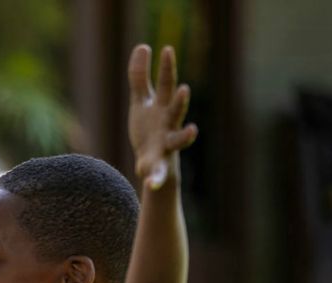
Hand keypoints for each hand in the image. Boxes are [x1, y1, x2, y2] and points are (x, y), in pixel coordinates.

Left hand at [127, 45, 197, 189]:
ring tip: (192, 132)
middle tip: (183, 89)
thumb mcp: (140, 103)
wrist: (152, 163)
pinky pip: (157, 175)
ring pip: (178, 141)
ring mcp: (166, 147)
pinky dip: (155, 180)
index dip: (166, 68)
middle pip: (176, 110)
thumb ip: (139, 77)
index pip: (165, 85)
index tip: (166, 50)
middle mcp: (169, 126)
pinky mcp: (156, 168)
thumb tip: (143, 47)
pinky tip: (150, 186)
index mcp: (162, 108)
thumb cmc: (149, 128)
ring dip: (185, 136)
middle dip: (180, 100)